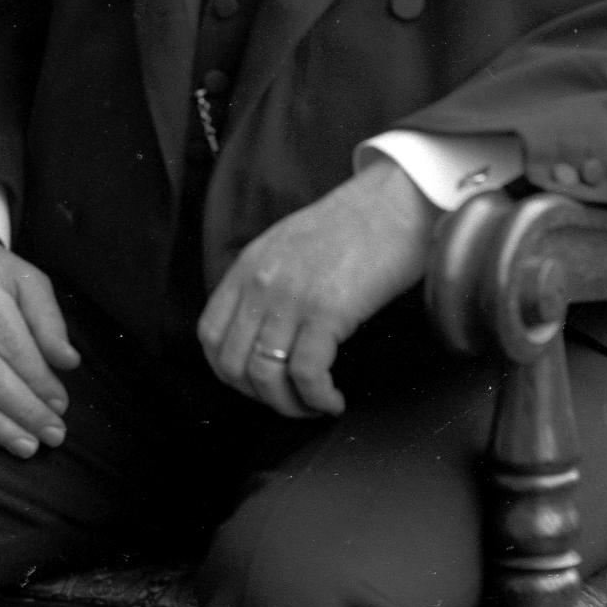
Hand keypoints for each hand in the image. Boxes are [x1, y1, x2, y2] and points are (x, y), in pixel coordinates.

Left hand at [196, 157, 439, 418]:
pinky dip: (318, 397)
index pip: (210, 336)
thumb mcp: (289, 246)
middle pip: (233, 364)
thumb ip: (268, 283)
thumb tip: (265, 330)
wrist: (396, 200)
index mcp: (248, 267)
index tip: (256, 384)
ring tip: (314, 406)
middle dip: (260, 396)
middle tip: (290, 401)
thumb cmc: (355, 225)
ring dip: (290, 405)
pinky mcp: (327, 310)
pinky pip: (307, 373)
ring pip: (266, 376)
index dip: (228, 372)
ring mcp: (291, 297)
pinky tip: (334, 400)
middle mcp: (261, 283)